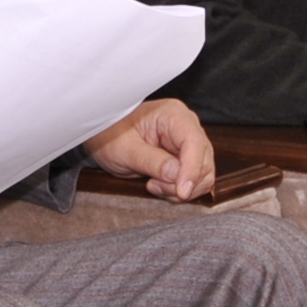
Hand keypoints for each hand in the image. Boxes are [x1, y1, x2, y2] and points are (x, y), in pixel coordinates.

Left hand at [82, 98, 215, 200]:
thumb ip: (151, 161)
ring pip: (203, 173)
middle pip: (204, 160)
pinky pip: (194, 179)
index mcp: (173, 114)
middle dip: (183, 182)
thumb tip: (176, 174)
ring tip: (153, 186)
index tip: (182, 191)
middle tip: (154, 186)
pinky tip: (159, 186)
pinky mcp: (185, 158)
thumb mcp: (124, 150)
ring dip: (180, 188)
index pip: (194, 142)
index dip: (192, 169)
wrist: (103, 138)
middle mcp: (186, 126)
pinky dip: (179, 190)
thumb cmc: (109, 135)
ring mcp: (187, 143)